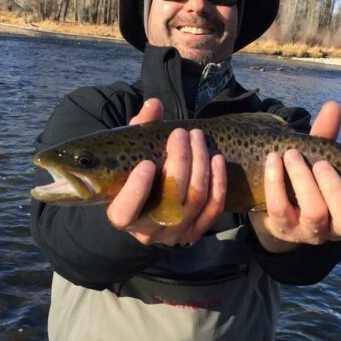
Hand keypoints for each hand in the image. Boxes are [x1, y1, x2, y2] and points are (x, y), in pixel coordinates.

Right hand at [105, 99, 226, 245]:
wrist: (150, 204)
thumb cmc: (135, 173)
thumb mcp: (131, 153)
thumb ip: (139, 129)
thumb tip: (154, 105)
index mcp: (122, 216)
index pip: (126, 211)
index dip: (136, 190)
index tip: (147, 163)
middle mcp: (147, 232)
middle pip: (170, 198)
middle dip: (180, 161)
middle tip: (182, 133)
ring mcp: (174, 234)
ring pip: (194, 199)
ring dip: (200, 164)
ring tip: (198, 138)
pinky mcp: (195, 232)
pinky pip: (213, 209)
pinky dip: (218, 183)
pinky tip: (216, 159)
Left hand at [249, 101, 340, 252]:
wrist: (270, 199)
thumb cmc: (306, 177)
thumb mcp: (321, 158)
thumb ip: (328, 137)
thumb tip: (332, 107)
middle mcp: (337, 228)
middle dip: (336, 190)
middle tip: (322, 164)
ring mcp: (310, 232)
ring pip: (315, 215)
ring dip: (304, 182)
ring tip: (292, 155)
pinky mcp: (283, 230)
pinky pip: (280, 210)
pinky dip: (276, 182)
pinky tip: (273, 160)